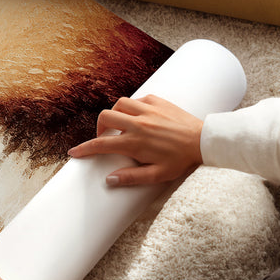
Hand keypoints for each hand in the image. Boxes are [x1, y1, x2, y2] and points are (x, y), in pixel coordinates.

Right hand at [68, 94, 202, 186]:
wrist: (204, 141)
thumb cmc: (182, 160)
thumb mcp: (158, 175)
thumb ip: (132, 177)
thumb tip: (109, 180)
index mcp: (135, 142)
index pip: (101, 145)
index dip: (84, 149)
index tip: (74, 153)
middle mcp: (138, 123)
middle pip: (105, 117)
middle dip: (99, 128)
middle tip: (105, 137)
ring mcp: (148, 110)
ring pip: (119, 104)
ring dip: (115, 114)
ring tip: (121, 125)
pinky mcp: (158, 101)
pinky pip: (138, 99)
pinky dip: (133, 107)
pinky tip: (139, 116)